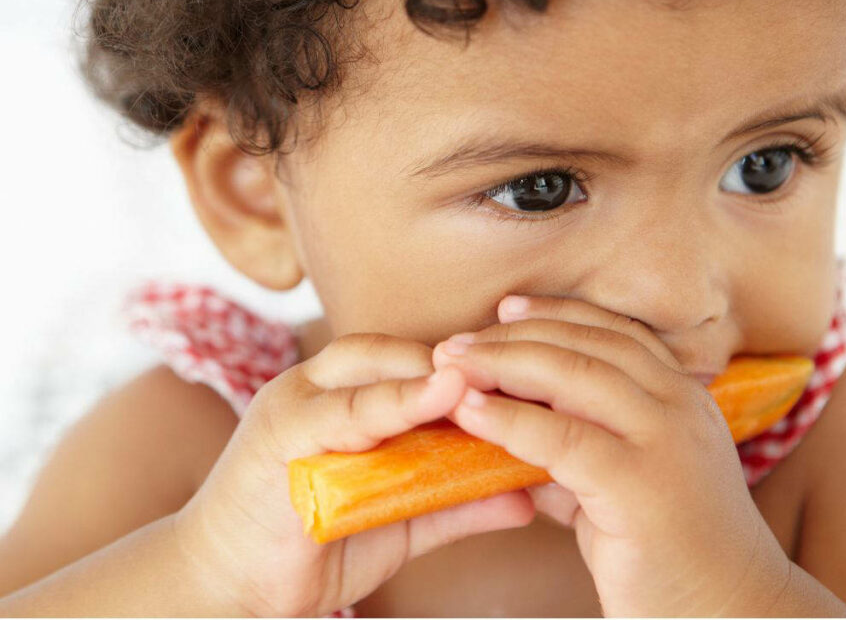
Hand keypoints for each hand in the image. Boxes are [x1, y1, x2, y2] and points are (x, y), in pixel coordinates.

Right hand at [173, 333, 536, 616]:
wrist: (227, 586)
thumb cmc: (315, 545)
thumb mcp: (398, 520)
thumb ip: (455, 501)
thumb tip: (527, 497)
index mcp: (346, 397)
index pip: (411, 359)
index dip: (465, 363)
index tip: (526, 372)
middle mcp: (318, 388)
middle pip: (392, 352)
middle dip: (452, 362)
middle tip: (514, 373)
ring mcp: (294, 405)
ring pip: (368, 374)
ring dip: (425, 377)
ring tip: (476, 380)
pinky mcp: (276, 435)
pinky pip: (341, 412)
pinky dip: (391, 404)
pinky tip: (439, 398)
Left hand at [432, 295, 791, 616]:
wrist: (732, 618)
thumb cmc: (675, 558)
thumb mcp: (625, 487)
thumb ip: (577, 454)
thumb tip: (511, 433)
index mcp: (683, 397)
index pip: (613, 332)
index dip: (555, 314)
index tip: (504, 311)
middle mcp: (681, 407)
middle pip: (588, 344)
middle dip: (515, 335)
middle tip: (457, 342)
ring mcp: (666, 443)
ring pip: (575, 376)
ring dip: (503, 363)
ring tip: (451, 365)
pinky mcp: (642, 488)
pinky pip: (564, 439)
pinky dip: (510, 420)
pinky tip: (471, 413)